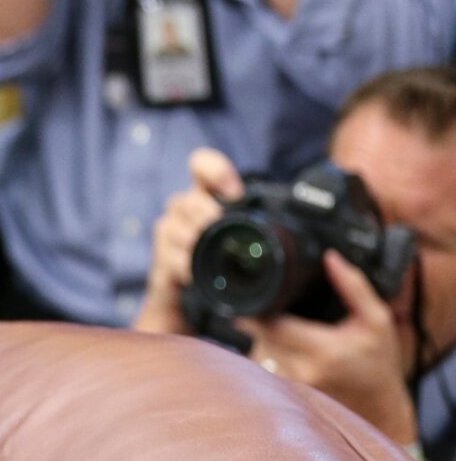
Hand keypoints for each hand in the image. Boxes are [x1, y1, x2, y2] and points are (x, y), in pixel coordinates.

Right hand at [134, 147, 240, 335]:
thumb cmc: (224, 261)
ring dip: (200, 245)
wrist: (190, 297)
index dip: (215, 172)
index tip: (234, 194)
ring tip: (213, 257)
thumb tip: (300, 213)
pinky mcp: (160, 256)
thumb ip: (257, 218)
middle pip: (190, 200)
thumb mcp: (243, 233)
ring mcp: (168, 230)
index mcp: (206, 193)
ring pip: (182, 228)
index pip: (201, 163)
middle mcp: (183, 206)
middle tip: (221, 228)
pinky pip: (176, 258)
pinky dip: (191, 268)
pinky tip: (199, 274)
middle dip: (209, 215)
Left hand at [239, 252, 420, 445]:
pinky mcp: (285, 394)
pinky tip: (282, 347)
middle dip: (259, 319)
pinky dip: (266, 353)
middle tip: (267, 307)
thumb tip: (330, 258)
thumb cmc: (378, 363)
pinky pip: (262, 367)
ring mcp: (291, 385)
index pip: (271, 326)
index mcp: (323, 350)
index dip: (256, 310)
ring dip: (261, 337)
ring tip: (277, 327)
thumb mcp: (376, 320)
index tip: (254, 297)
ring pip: (257, 352)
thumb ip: (353, 287)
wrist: (378, 407)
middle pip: (259, 337)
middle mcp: (302, 370)